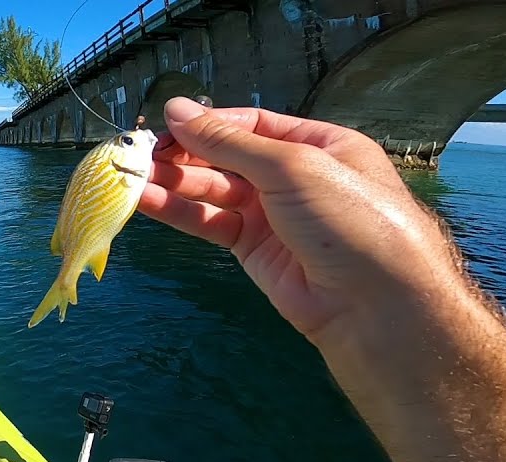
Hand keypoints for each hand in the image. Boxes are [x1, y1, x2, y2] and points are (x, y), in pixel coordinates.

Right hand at [141, 98, 505, 461]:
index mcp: (320, 145)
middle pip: (228, 157)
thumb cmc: (349, 220)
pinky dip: (180, 213)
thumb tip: (175, 110)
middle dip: (184, 155)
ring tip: (129, 178)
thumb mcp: (292, 167)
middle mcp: (296, 177)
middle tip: (135, 155)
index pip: (252, 124)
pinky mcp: (255, 253)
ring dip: (174, 183)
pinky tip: (147, 203)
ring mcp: (274, 217)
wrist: (376, 307)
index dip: (207, 124)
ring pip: (214, 191)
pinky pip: (212, 224)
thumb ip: (229, 142)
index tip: (162, 126)